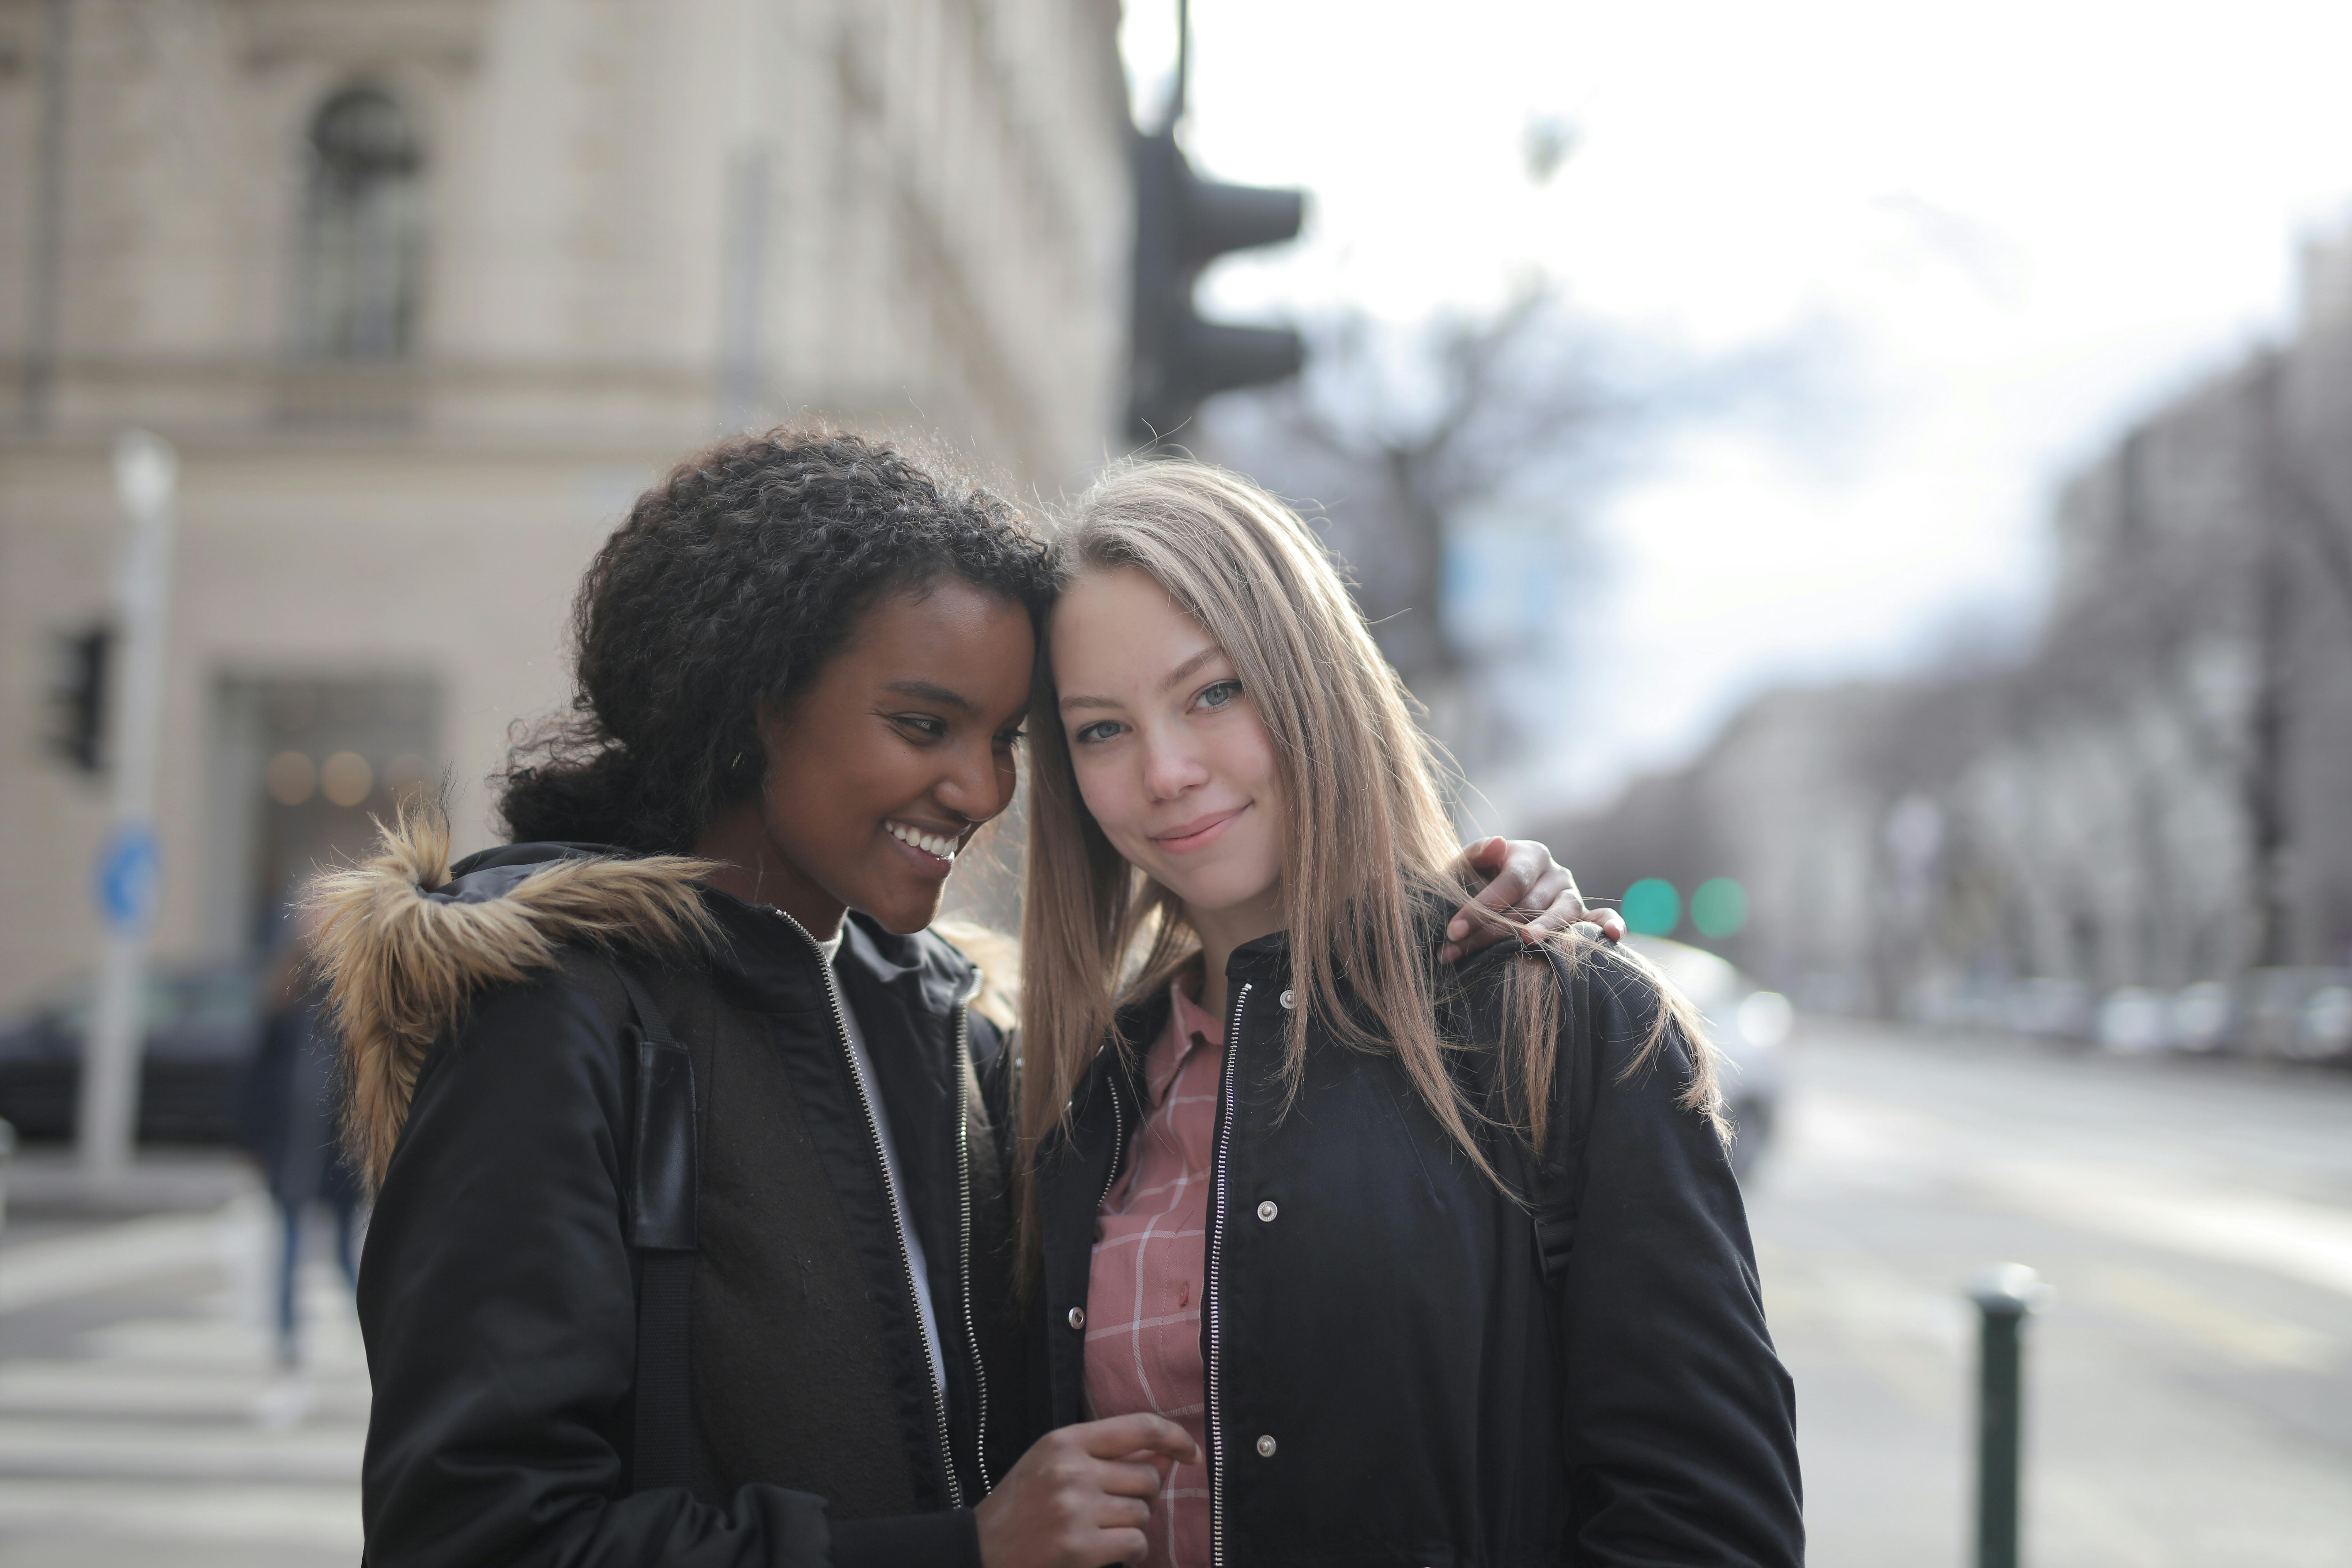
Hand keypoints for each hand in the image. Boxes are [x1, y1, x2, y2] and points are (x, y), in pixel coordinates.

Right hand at [975, 1413, 1200, 1567]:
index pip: (1139, 1427)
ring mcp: (1075, 1509)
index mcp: (1064, 1441)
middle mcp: (1071, 1470)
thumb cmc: (1023, 1507)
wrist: (980, 1550)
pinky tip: (1110, 1552)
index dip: (1175, 1437)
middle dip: (1144, 1496)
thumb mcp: (1056, 1465)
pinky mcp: (1080, 1547)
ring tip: (1103, 1530)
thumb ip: (1108, 1456)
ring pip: (1143, 1512)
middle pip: (1148, 1477)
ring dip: (1133, 1526)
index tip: (1191, 1452)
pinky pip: (1136, 1543)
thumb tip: (1167, 1454)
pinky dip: (1131, 1551)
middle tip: (1118, 1508)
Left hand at [1442, 837, 1624, 962]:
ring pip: (1564, 912)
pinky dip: (1610, 925)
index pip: (1511, 881)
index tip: (1454, 930)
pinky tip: (1612, 936)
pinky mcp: (1584, 916)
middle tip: (1462, 951)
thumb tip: (1497, 843)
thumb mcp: (1467, 865)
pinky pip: (1600, 919)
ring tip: (1527, 941)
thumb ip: (1475, 855)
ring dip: (1546, 929)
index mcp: (1531, 855)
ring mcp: (1573, 894)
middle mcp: (1556, 873)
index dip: (1482, 905)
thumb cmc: (1476, 880)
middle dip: (1493, 931)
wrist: (1493, 892)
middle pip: (1531, 903)